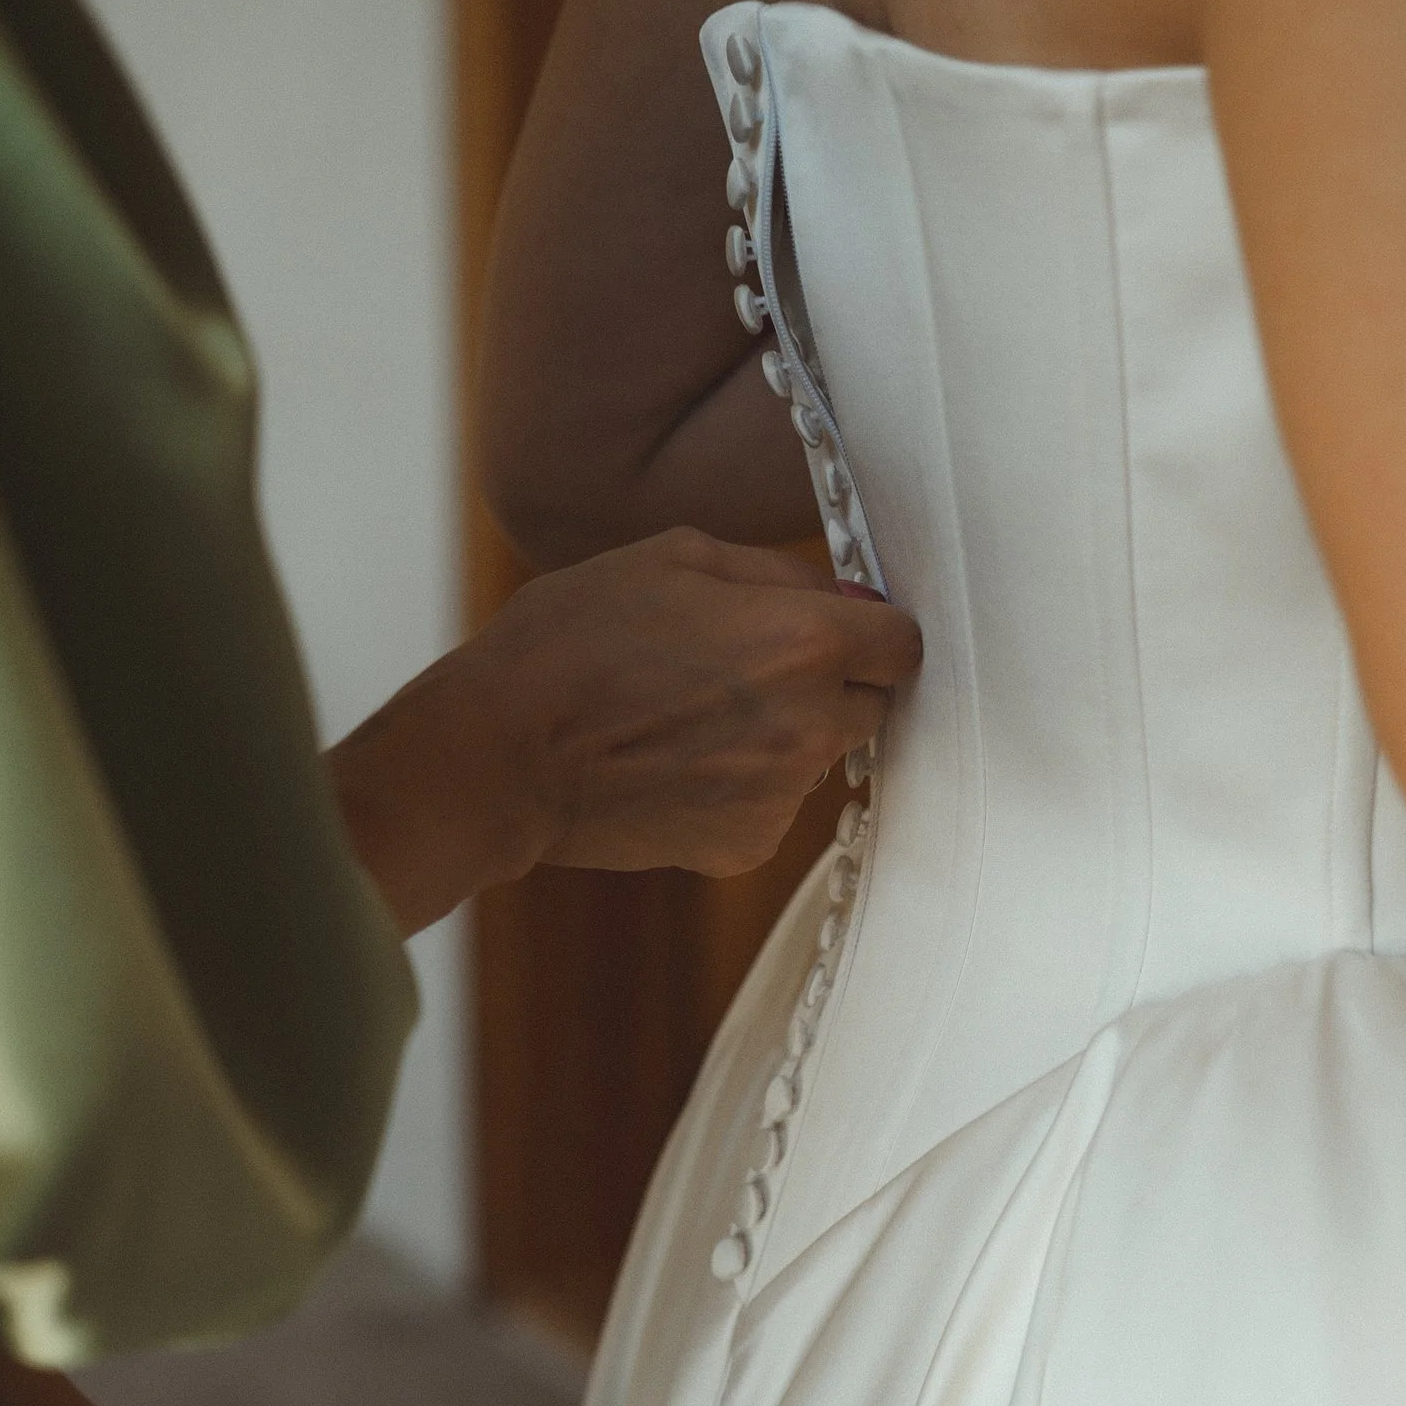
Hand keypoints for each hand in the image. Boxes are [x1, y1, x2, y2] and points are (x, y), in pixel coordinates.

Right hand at [329, 528, 922, 931]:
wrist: (501, 757)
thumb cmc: (572, 641)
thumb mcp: (673, 557)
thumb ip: (775, 573)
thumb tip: (836, 594)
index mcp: (803, 643)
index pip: (904, 642)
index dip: (872, 631)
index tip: (839, 629)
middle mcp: (810, 728)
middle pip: (874, 704)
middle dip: (832, 683)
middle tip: (752, 667)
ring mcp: (782, 798)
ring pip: (818, 757)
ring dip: (782, 735)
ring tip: (693, 716)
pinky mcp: (747, 848)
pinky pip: (773, 804)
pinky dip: (741, 786)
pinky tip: (676, 763)